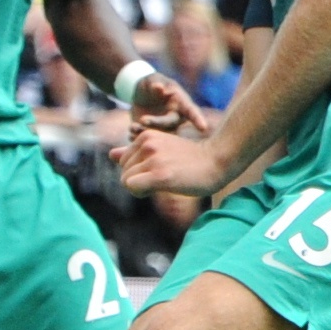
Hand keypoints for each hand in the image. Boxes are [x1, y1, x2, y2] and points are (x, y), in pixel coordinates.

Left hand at [112, 129, 229, 197]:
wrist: (219, 162)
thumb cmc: (192, 159)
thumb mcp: (162, 150)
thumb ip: (134, 152)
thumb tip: (111, 154)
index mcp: (146, 136)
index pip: (123, 162)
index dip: (139, 171)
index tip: (161, 169)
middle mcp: (147, 144)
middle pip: (123, 172)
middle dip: (139, 179)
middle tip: (166, 176)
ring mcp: (153, 159)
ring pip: (126, 181)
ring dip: (142, 187)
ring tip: (167, 180)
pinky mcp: (159, 174)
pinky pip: (132, 187)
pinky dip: (142, 193)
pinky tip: (162, 188)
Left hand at [126, 72, 208, 136]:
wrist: (141, 93)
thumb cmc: (152, 82)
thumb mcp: (153, 79)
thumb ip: (156, 82)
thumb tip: (160, 87)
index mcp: (182, 103)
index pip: (192, 111)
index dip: (198, 119)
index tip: (203, 128)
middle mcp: (176, 117)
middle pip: (170, 124)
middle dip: (157, 123)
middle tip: (143, 119)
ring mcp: (165, 126)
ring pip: (159, 134)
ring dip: (145, 132)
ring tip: (132, 127)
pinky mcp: (152, 131)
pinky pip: (147, 137)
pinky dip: (137, 137)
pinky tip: (130, 132)